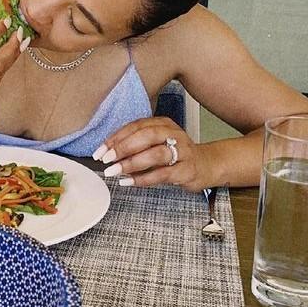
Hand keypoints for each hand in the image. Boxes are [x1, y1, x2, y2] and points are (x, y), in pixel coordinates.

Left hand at [93, 117, 207, 190]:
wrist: (207, 165)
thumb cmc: (176, 154)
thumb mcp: (157, 144)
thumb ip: (136, 145)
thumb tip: (108, 152)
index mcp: (163, 124)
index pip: (136, 126)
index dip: (116, 138)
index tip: (101, 150)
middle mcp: (174, 134)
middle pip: (146, 136)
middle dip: (123, 147)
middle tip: (106, 159)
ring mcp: (183, 151)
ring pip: (155, 154)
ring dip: (132, 163)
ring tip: (115, 171)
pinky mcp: (187, 170)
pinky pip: (163, 174)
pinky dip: (143, 179)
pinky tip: (129, 182)